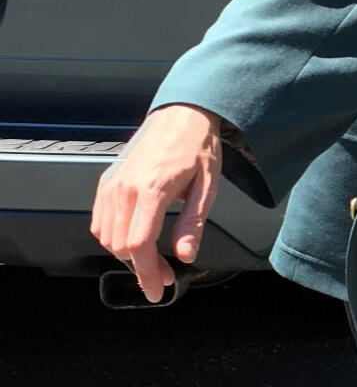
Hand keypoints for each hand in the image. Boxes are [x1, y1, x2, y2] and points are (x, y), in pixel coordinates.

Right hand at [90, 104, 222, 302]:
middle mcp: (125, 188)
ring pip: (106, 237)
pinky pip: (99, 221)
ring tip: (153, 259)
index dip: (147, 273)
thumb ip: (193, 223)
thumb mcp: (207, 186)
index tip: (157, 291)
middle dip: (141, 268)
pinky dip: (113, 238)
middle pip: (120, 246)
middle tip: (164, 274)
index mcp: (153, 189)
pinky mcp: (106, 181)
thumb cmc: (198, 148)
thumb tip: (185, 256)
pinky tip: (135, 238)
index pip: (139, 244)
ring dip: (127, 255)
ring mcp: (112, 184)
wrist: (181, 115)